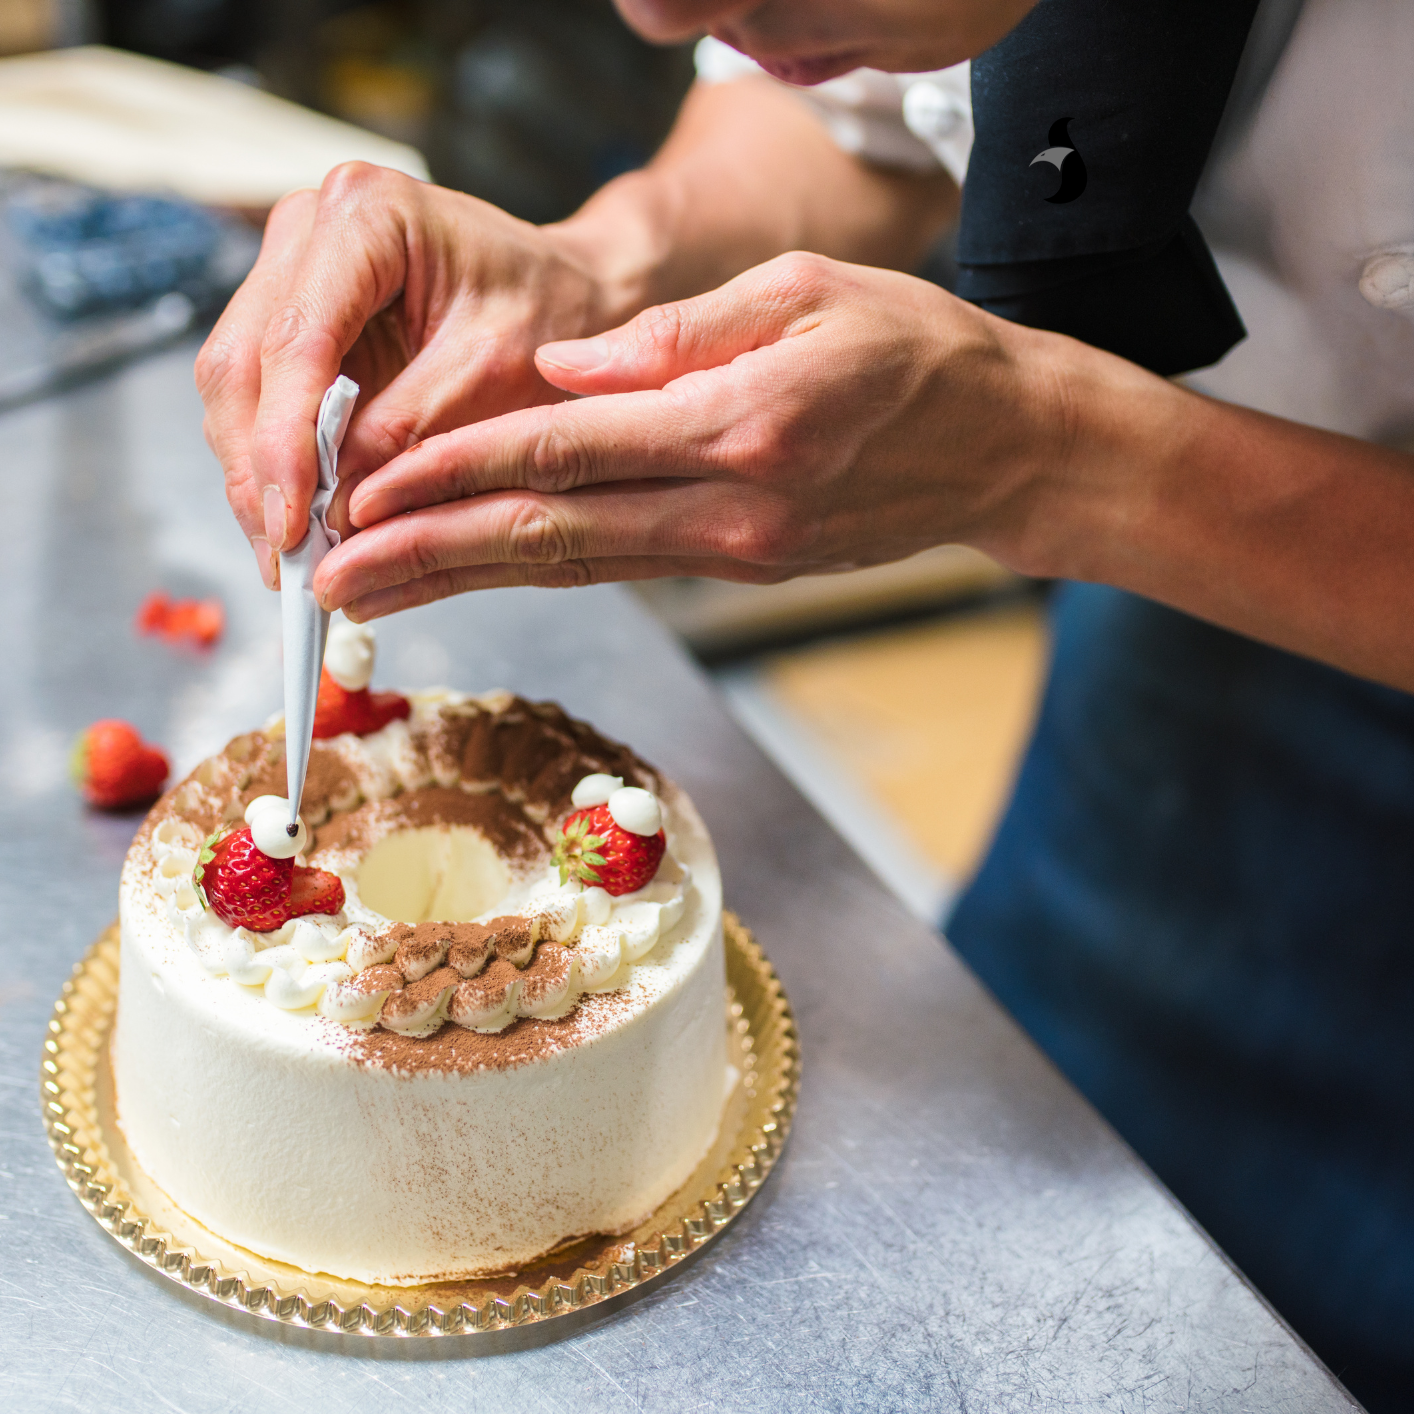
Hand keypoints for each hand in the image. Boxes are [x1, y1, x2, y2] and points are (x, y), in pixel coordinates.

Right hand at [194, 163, 613, 586]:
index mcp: (366, 211)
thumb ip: (410, 433)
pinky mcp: (295, 318)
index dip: (283, 441)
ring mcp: (292, 270)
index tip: (292, 523)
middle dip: (260, 471)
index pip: (297, 338)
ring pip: (237, 387)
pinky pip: (260, 401)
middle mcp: (310, 228)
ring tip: (289, 558)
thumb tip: (334, 505)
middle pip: (244, 363)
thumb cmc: (550, 314)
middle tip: (285, 560)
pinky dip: (274, 466)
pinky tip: (297, 523)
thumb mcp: (493, 376)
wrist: (571, 293)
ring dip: (256, 478)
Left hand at [312, 251, 1116, 617]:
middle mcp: (727, 508)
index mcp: (739, 426)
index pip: (565, 449)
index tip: (364, 488)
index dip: (454, 471)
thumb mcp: (811, 292)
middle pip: (549, 534)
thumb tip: (567, 367)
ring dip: (465, 581)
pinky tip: (473, 573)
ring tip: (371, 592)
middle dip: (428, 555)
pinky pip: (618, 566)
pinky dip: (536, 573)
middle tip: (329, 577)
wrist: (1008, 449)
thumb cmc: (921, 352)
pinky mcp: (737, 565)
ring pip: (573, 566)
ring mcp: (732, 550)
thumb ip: (681, 333)